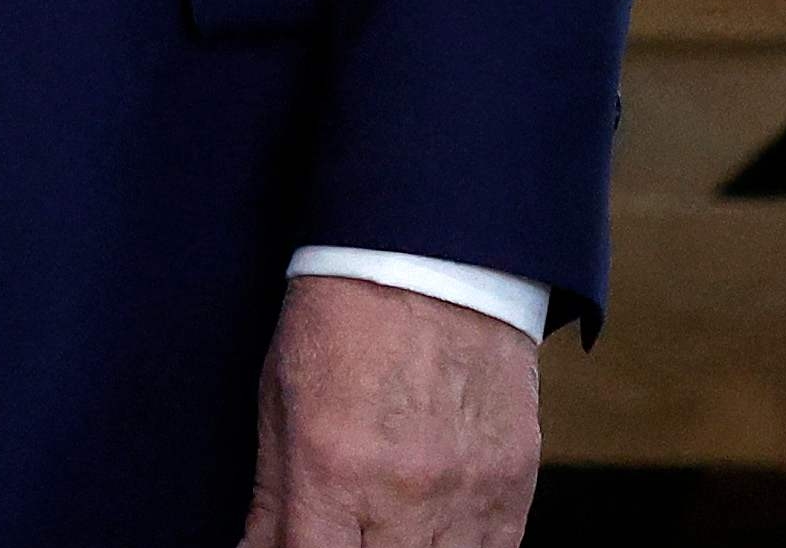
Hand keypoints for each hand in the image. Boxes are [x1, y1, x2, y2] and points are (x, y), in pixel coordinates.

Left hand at [239, 273, 537, 547]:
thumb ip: (271, 498)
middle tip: (345, 533)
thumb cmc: (343, 322)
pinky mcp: (514, 488)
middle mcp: (401, 493)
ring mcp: (465, 496)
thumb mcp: (279, 401)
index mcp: (330, 467)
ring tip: (385, 529)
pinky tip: (433, 534)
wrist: (431, 265)